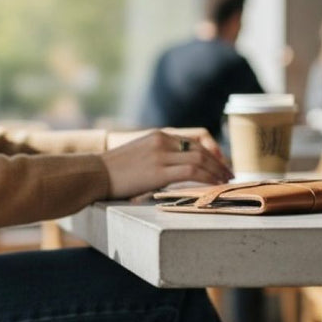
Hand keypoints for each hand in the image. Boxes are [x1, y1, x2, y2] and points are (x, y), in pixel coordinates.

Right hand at [101, 130, 233, 199]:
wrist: (93, 174)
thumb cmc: (110, 171)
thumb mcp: (136, 156)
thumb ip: (155, 157)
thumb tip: (170, 172)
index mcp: (157, 136)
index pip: (193, 141)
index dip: (211, 153)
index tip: (219, 164)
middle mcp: (161, 141)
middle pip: (200, 149)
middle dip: (218, 162)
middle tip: (229, 174)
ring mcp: (160, 155)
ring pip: (200, 159)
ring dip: (217, 171)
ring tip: (226, 182)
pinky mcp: (159, 170)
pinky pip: (192, 171)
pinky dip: (207, 178)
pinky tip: (214, 185)